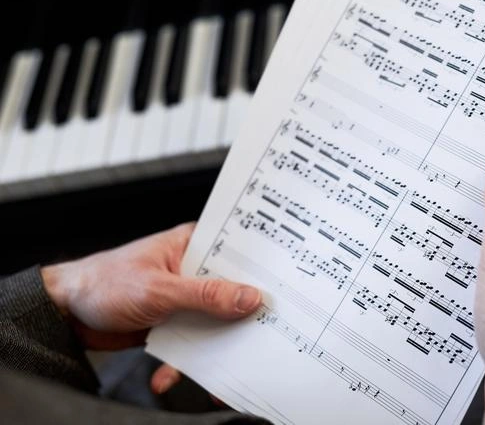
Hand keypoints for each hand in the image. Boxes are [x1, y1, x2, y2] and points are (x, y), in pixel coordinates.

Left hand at [41, 223, 262, 392]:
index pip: (237, 254)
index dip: (261, 272)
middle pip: (231, 294)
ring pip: (214, 324)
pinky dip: (182, 365)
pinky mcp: (172, 324)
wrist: (64, 314)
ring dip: (214, 350)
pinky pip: (190, 345)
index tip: (281, 293)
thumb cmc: (103, 283)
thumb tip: (249, 297)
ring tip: (219, 375)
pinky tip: (167, 377)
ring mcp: (184, 299)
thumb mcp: (159, 289)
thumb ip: (205, 295)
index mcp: (192, 246)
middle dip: (241, 320)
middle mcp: (192, 270)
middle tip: (259, 338)